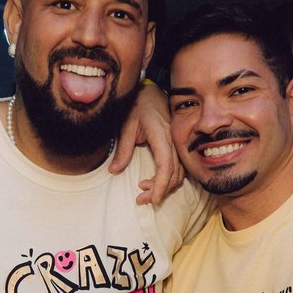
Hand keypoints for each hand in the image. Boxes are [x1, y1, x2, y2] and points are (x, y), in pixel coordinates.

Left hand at [111, 78, 183, 204]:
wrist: (149, 92)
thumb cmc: (137, 106)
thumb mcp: (125, 126)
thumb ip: (122, 149)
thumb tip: (113, 171)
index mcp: (161, 135)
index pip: (166, 165)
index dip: (161, 185)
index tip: (153, 199)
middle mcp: (173, 140)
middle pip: (174, 173)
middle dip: (160, 191)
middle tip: (141, 199)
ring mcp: (177, 143)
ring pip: (179, 173)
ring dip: (164, 186)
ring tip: (144, 191)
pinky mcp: (176, 146)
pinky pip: (178, 167)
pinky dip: (168, 178)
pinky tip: (153, 181)